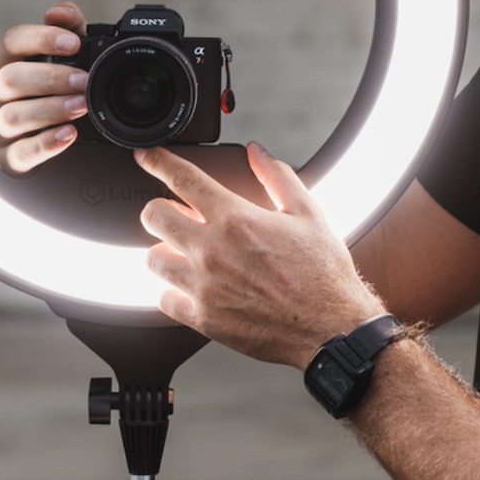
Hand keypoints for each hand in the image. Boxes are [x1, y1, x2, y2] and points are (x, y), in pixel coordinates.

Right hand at [0, 1, 89, 175]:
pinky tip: (69, 135)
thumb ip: (69, 28)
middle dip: (50, 78)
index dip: (41, 39)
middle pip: (9, 79)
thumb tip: (59, 11)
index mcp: (5, 63)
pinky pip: (19, 153)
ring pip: (11, 116)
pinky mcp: (6, 158)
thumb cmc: (56, 90)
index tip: (75, 43)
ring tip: (81, 106)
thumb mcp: (69, 57)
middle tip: (84, 81)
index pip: (11, 42)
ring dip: (49, 109)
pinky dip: (45, 144)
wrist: (55, 139)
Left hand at [138, 142, 383, 367]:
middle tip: (176, 216)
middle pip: (153, 216)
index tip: (148, 157)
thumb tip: (257, 152)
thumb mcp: (308, 213)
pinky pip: (163, 299)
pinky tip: (192, 287)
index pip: (181, 178)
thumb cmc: (323, 274)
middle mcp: (212, 250)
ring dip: (166, 251)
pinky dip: (172, 291)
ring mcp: (203, 286)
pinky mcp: (203, 318)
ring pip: (152, 259)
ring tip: (185, 254)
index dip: (157, 161)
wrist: (330, 327)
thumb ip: (278, 177)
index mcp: (236, 218)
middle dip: (161, 210)